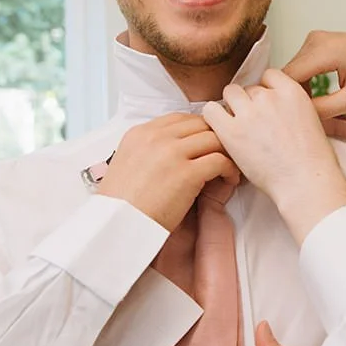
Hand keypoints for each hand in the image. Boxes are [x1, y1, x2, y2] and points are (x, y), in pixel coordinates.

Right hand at [93, 113, 238, 230]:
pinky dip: (230, 169)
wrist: (116, 225)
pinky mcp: (187, 173)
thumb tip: (174, 152)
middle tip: (223, 154)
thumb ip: (148, 152)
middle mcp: (156, 137)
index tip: (206, 144)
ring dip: (225, 152)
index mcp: (140, 134)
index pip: (179, 119)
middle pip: (200, 124)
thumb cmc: (121, 205)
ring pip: (213, 138)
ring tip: (228, 168)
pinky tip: (229, 179)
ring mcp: (171, 153)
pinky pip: (220, 160)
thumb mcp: (126, 164)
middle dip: (215, 138)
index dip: (198, 130)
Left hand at [202, 70, 345, 242]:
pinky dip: (213, 117)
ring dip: (232, 107)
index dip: (265, 90)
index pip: (269, 76)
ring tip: (238, 128)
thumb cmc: (312, 161)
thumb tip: (274, 109)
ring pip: (230, 94)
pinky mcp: (231, 131)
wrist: (306, 182)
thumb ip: (290, 107)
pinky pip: (210, 110)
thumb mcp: (311, 120)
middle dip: (249, 103)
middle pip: (249, 87)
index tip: (266, 106)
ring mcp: (249, 113)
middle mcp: (269, 97)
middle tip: (253, 125)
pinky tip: (222, 131)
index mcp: (291, 92)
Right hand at [282, 31, 345, 119]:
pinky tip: (317, 96)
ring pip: (292, 71)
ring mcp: (315, 39)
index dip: (286, 99)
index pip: (288, 77)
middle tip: (307, 117)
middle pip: (288, 74)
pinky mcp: (317, 43)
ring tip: (315, 108)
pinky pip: (300, 66)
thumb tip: (299, 116)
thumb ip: (325, 109)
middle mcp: (315, 40)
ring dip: (299, 91)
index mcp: (324, 49)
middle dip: (294, 97)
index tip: (295, 118)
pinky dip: (304, 82)